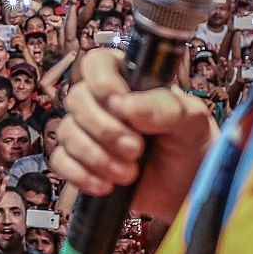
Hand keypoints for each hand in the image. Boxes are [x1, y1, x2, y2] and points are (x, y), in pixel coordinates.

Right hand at [53, 48, 214, 219]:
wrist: (188, 190)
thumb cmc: (192, 146)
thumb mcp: (191, 120)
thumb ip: (165, 107)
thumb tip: (128, 106)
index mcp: (129, 80)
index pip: (97, 63)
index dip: (102, 81)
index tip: (120, 104)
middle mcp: (104, 103)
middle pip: (76, 99)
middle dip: (105, 129)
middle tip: (135, 149)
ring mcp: (89, 133)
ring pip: (67, 132)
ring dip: (97, 156)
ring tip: (129, 173)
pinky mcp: (81, 162)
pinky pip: (61, 161)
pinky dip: (81, 175)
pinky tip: (107, 185)